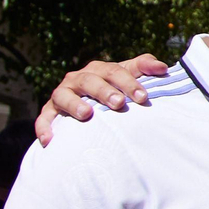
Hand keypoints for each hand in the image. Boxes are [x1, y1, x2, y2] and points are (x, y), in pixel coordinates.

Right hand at [35, 55, 167, 144]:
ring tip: (86, 114)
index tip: (143, 97)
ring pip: (64, 95)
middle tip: (119, 103)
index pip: (114, 71)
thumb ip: (144, 69)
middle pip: (90, 80)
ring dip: (74, 103)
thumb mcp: (129, 77)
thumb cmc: (114, 90)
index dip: (129, 82)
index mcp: (99, 70)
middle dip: (104, 91)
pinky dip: (44, 128)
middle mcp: (79, 79)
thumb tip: (163, 68)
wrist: (87, 104)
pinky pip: (44, 119)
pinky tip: (50, 140)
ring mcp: (63, 94)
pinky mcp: (50, 111)